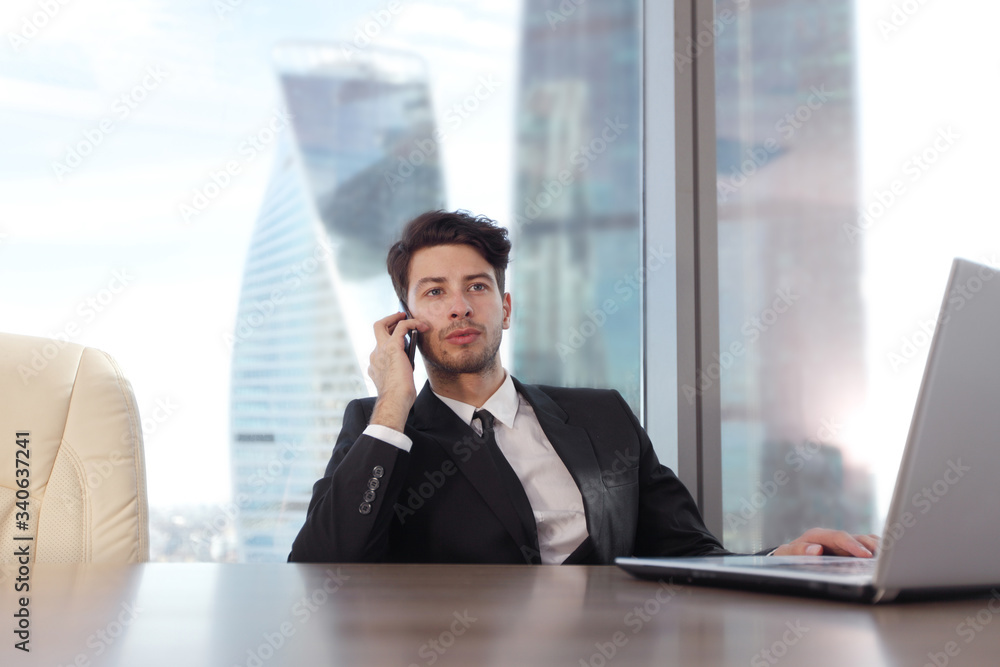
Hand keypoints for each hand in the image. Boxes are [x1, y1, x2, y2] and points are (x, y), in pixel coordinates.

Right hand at [368, 312, 428, 431]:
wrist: (395, 400)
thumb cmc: (399, 397)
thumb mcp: (398, 380)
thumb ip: (399, 369)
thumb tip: (408, 362)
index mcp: (375, 364)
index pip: (380, 346)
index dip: (389, 340)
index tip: (401, 339)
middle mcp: (374, 355)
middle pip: (376, 330)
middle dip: (387, 322)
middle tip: (399, 319)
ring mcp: (380, 350)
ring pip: (382, 325)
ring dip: (397, 318)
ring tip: (411, 318)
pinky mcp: (392, 347)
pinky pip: (401, 326)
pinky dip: (412, 323)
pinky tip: (422, 326)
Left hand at [770, 528, 879, 557]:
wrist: (789, 556)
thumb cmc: (789, 556)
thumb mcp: (788, 553)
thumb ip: (799, 550)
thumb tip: (816, 549)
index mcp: (819, 535)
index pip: (840, 537)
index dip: (853, 545)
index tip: (865, 555)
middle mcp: (833, 537)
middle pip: (857, 537)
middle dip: (872, 546)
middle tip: (885, 556)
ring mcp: (843, 543)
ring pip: (865, 541)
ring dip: (878, 548)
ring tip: (891, 556)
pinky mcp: (850, 550)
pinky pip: (867, 546)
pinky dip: (878, 550)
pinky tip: (888, 557)